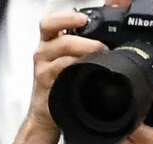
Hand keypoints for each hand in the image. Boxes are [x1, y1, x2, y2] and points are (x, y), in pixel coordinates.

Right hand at [3, 11, 107, 143]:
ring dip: (82, 48)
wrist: (47, 117)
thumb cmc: (60, 88)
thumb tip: (110, 40)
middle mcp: (43, 52)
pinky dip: (75, 67)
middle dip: (78, 30)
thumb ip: (83, 50)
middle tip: (99, 43)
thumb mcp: (69, 64)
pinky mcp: (45, 82)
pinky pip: (60, 70)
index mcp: (50, 43)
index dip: (65, 17)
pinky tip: (87, 71)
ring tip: (100, 53)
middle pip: (52, 29)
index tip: (83, 20)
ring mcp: (42, 66)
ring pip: (59, 48)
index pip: (50, 22)